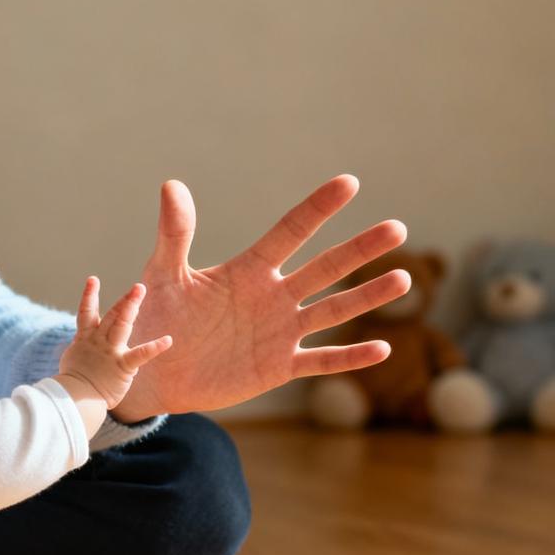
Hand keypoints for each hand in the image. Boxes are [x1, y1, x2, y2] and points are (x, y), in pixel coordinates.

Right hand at [58, 277, 171, 408]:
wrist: (72, 397)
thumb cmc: (70, 385)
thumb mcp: (72, 363)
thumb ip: (80, 353)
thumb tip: (80, 353)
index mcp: (85, 339)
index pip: (86, 313)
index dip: (89, 296)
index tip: (93, 280)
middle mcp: (98, 341)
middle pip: (112, 315)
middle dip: (125, 300)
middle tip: (138, 287)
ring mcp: (110, 352)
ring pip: (121, 324)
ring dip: (131, 306)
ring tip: (141, 291)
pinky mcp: (122, 366)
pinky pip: (140, 355)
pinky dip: (154, 347)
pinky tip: (167, 340)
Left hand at [112, 175, 410, 421]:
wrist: (151, 371)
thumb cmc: (155, 318)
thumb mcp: (164, 275)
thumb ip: (174, 234)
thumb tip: (172, 185)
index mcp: (248, 270)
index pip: (289, 233)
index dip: (316, 209)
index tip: (349, 183)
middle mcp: (272, 297)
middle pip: (324, 269)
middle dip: (359, 249)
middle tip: (397, 228)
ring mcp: (279, 333)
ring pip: (331, 311)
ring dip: (366, 297)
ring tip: (403, 279)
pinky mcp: (277, 368)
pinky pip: (320, 361)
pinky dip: (349, 358)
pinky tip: (382, 348)